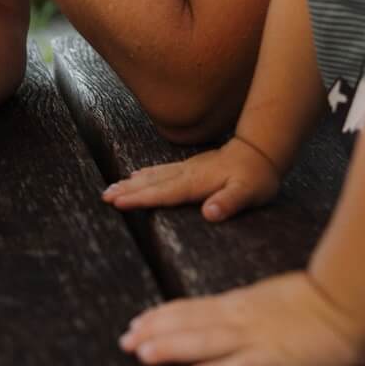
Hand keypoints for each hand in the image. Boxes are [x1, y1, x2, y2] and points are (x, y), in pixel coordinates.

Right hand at [101, 136, 279, 220]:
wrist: (260, 152)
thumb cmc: (256, 177)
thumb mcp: (248, 193)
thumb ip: (229, 202)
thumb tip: (210, 213)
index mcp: (196, 183)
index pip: (163, 193)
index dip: (141, 198)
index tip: (118, 202)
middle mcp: (186, 174)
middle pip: (152, 183)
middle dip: (128, 190)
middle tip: (104, 195)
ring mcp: (187, 168)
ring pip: (153, 176)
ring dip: (131, 182)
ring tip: (112, 187)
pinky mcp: (190, 167)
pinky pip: (161, 171)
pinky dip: (145, 174)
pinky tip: (136, 175)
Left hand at [120, 272, 364, 365]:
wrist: (348, 297)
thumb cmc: (316, 301)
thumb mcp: (272, 299)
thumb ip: (250, 307)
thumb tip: (230, 314)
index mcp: (241, 303)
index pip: (192, 308)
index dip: (162, 316)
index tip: (136, 323)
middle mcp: (241, 317)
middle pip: (190, 324)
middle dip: (155, 333)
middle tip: (124, 340)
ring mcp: (257, 337)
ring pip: (206, 342)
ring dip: (172, 348)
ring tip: (143, 353)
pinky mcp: (278, 357)